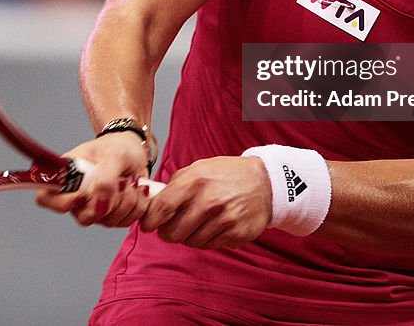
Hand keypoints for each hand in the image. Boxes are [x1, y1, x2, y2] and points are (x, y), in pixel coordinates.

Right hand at [35, 131, 151, 227]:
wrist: (135, 152)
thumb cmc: (117, 147)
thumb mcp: (113, 154)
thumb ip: (106, 178)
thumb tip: (101, 205)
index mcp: (65, 176)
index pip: (46, 198)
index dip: (62, 203)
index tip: (83, 195)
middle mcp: (75, 196)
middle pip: (85, 218)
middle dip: (110, 202)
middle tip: (122, 182)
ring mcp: (93, 208)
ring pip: (108, 221)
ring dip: (127, 202)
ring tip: (131, 181)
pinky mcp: (111, 215)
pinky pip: (123, 222)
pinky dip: (136, 207)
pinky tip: (137, 190)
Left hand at [139, 156, 270, 248]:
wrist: (265, 183)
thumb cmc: (227, 174)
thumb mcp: (198, 168)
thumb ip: (174, 184)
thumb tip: (152, 201)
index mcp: (195, 181)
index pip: (162, 208)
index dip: (150, 220)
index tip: (148, 225)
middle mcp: (209, 201)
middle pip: (173, 232)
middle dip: (168, 232)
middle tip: (172, 226)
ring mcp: (224, 220)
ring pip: (190, 242)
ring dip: (188, 236)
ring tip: (197, 222)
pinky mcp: (236, 234)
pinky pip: (209, 246)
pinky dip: (206, 239)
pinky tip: (213, 225)